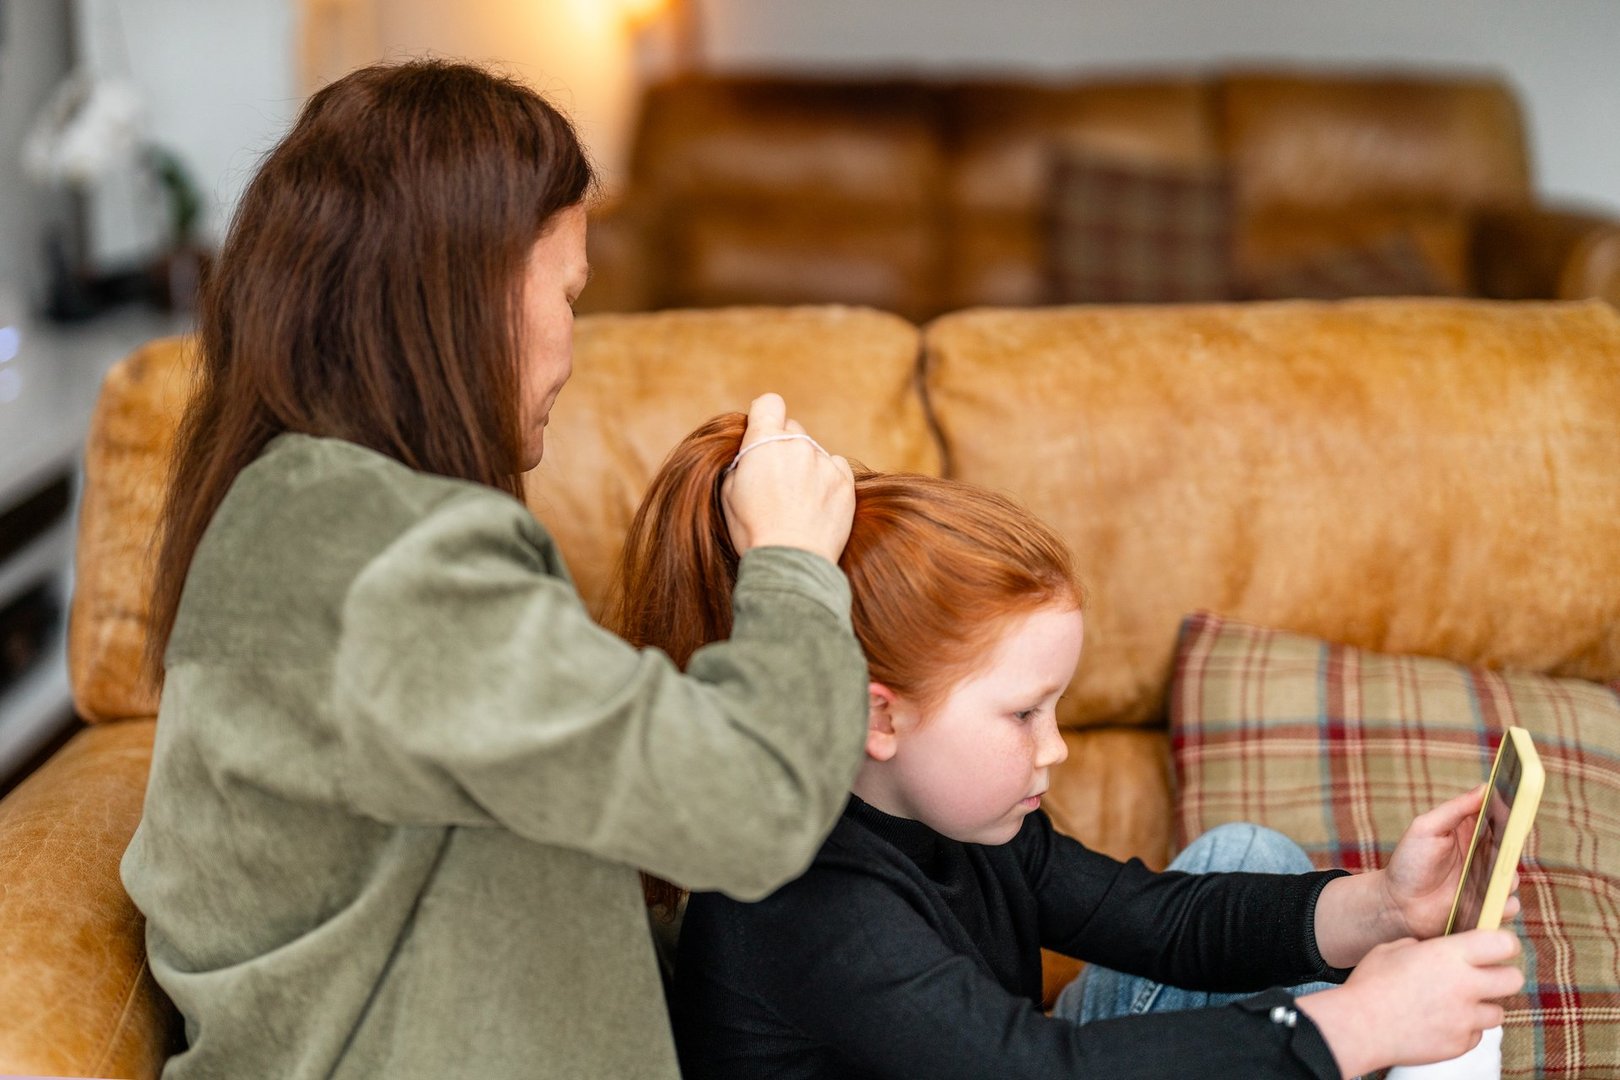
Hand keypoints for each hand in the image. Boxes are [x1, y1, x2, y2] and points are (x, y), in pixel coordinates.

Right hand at [721, 393, 855, 564]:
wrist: (791, 562)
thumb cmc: (753, 530)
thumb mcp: (728, 493)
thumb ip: (741, 462)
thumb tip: (749, 452)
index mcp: (764, 442)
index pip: (769, 403)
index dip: (764, 416)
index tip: (762, 434)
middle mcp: (797, 444)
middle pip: (792, 428)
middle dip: (783, 447)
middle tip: (776, 479)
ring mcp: (824, 461)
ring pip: (813, 451)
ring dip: (805, 466)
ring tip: (797, 501)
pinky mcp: (845, 481)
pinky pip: (835, 466)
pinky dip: (827, 478)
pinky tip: (816, 503)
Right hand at [1296, 930, 1524, 1075]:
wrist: (1359, 1027)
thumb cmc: (1371, 983)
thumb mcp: (1393, 949)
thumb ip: (1424, 946)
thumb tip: (1437, 949)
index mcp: (1448, 955)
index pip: (1503, 943)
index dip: (1504, 943)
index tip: (1497, 946)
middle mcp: (1464, 986)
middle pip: (1513, 980)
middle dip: (1502, 976)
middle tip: (1484, 977)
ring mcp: (1464, 1018)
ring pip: (1497, 1012)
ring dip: (1481, 1007)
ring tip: (1455, 1005)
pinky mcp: (1460, 1044)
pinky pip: (1475, 1035)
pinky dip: (1463, 1029)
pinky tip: (1439, 1023)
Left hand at [1379, 785, 1522, 938]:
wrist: (1399, 904)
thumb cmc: (1410, 861)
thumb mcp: (1427, 828)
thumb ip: (1455, 809)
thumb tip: (1485, 788)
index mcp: (1471, 830)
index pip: (1500, 817)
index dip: (1513, 813)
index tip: (1520, 809)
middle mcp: (1484, 854)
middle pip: (1512, 848)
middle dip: (1512, 847)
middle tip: (1504, 848)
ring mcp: (1487, 880)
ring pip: (1511, 877)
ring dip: (1504, 878)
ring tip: (1486, 879)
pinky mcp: (1488, 905)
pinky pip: (1508, 904)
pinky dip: (1502, 903)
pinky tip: (1488, 902)